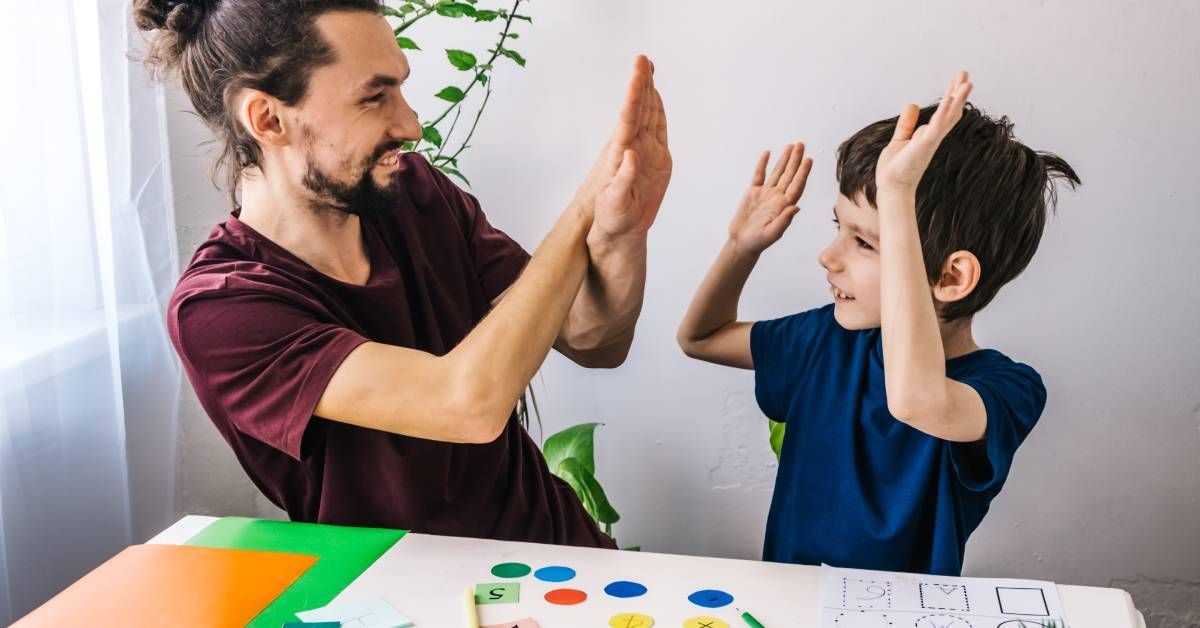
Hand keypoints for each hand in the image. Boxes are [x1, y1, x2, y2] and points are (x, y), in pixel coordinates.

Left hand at [579, 55, 671, 241]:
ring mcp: (644, 151)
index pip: (629, 118)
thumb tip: (629, 156)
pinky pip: (657, 129)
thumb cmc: (612, 218)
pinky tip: (655, 96)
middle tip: (642, 58)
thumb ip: (623, 180)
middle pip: (638, 109)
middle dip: (640, 83)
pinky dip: (657, 110)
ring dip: (647, 91)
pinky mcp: (655, 159)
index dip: (634, 94)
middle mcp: (632, 147)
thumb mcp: (615, 204)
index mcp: (622, 155)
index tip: (637, 72)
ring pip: (646, 114)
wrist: (618, 229)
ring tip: (647, 68)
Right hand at [728, 143, 812, 254]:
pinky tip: (767, 153)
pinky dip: (762, 164)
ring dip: (784, 159)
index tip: (808, 160)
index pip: (796, 186)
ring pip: (777, 172)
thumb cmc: (758, 241)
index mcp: (784, 206)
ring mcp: (766, 194)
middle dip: (795, 159)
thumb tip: (796, 207)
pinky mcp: (753, 192)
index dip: (803, 173)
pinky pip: (759, 175)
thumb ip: (784, 221)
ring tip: (791, 146)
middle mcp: (777, 197)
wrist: (742, 242)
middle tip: (801, 145)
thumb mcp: (772, 234)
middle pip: (789, 175)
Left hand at [875, 71, 973, 195]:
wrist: (892, 187)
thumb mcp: (900, 139)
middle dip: (958, 92)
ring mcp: (930, 141)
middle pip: (951, 111)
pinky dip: (943, 113)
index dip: (950, 96)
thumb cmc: (896, 169)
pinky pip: (936, 126)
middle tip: (965, 74)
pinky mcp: (924, 145)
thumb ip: (907, 124)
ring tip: (966, 82)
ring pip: (948, 117)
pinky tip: (949, 100)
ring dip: (957, 99)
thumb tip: (912, 105)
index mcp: (928, 135)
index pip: (943, 112)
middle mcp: (933, 137)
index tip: (956, 80)